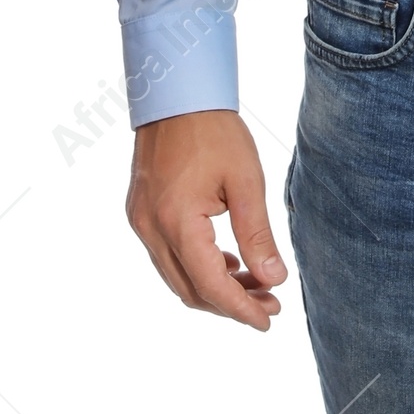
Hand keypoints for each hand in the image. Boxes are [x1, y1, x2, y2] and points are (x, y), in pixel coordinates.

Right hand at [126, 110, 286, 331]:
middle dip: (230, 303)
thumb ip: (257, 234)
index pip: (210, 285)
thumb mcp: (245, 181)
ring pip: (176, 276)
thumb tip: (274, 279)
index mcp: (177, 222)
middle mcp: (150, 229)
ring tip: (255, 284)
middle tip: (270, 303)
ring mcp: (140, 222)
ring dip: (213, 287)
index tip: (269, 319)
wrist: (176, 94)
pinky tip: (227, 261)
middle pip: (190, 290)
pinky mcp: (139, 213)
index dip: (240, 309)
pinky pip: (167, 256)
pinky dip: (196, 266)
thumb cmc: (214, 131)